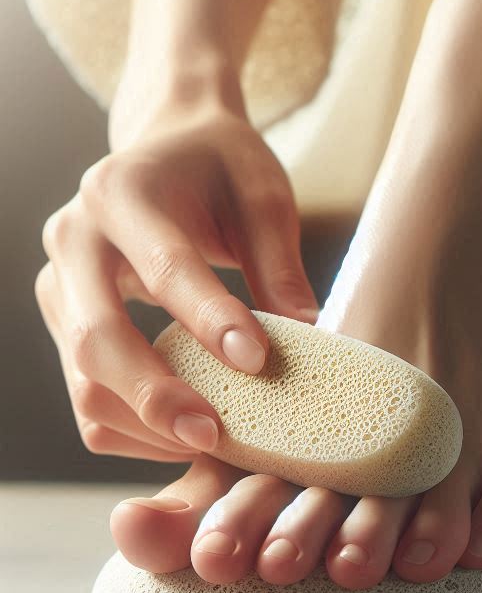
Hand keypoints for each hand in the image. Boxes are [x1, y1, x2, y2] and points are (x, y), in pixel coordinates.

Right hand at [36, 80, 318, 461]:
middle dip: (157, 397)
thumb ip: (280, 264)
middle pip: (99, 338)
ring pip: (83, 379)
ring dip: (143, 425)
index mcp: (123, 192)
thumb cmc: (223, 170)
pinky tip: (185, 434)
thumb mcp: (264, 198)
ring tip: (212, 445)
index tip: (258, 362)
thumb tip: (312, 336)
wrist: (169, 147)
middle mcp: (74, 237)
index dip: (211, 321)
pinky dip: (130, 428)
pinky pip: (84, 393)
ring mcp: (57, 282)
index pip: (166, 269)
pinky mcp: (60, 320)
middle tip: (218, 436)